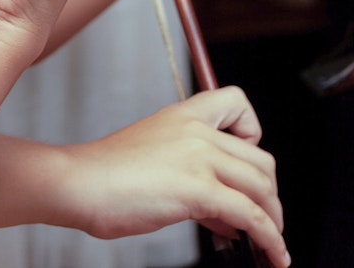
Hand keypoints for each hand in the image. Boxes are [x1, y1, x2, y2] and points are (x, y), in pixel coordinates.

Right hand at [61, 86, 290, 266]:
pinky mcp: (199, 189)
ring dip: (274, 220)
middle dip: (268, 194)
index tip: (244, 159)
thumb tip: (227, 216)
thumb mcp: (154, 160)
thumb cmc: (104, 176)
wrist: (79, 183)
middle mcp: (196, 131)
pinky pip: (251, 216)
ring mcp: (199, 158)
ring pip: (262, 187)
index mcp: (182, 116)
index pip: (236, 101)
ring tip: (270, 244)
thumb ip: (192, 177)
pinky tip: (273, 255)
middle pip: (261, 159)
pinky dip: (270, 239)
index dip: (251, 130)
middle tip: (260, 218)